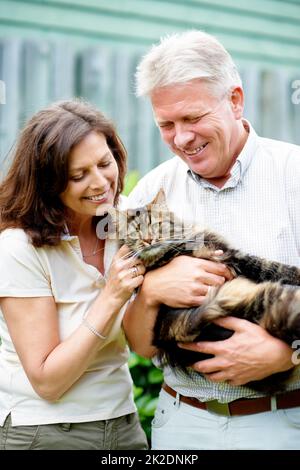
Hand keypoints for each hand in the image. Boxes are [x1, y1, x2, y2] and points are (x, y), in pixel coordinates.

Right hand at [102, 245, 144, 307]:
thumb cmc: (114, 281)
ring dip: (141, 272)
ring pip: (141, 268)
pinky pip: (141, 278)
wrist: (110, 297)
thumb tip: (136, 247)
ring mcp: (123, 276)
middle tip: (139, 267)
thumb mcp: (114, 267)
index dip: (136, 246)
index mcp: (115, 261)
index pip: (127, 247)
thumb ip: (122, 258)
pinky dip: (140, 281)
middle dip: (141, 262)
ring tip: (135, 276)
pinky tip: (135, 283)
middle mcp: (119, 267)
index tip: (140, 247)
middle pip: (138, 258)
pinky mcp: (128, 285)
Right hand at [141, 254, 232, 307]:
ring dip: (216, 292)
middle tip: (222, 285)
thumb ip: (203, 257)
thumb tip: (221, 253)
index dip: (228, 273)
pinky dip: (208, 300)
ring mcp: (193, 288)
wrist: (155, 285)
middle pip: (220, 281)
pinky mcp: (190, 299)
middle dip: (222, 283)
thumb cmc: (170, 270)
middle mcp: (196, 275)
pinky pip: (206, 301)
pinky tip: (206, 297)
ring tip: (214, 292)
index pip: (220, 268)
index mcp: (196, 264)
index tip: (229, 276)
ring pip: (214, 291)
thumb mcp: (184, 259)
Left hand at [179, 317, 293, 384]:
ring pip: (213, 378)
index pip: (200, 348)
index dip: (187, 346)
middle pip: (203, 367)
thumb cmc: (261, 339)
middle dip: (195, 364)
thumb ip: (226, 322)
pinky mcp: (240, 380)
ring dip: (206, 374)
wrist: (277, 355)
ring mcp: (233, 374)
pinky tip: (223, 374)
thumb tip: (214, 317)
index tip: (179, 344)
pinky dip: (222, 379)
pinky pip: (227, 383)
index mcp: (224, 349)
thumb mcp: (242, 326)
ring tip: (204, 369)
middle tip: (191, 361)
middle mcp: (225, 363)